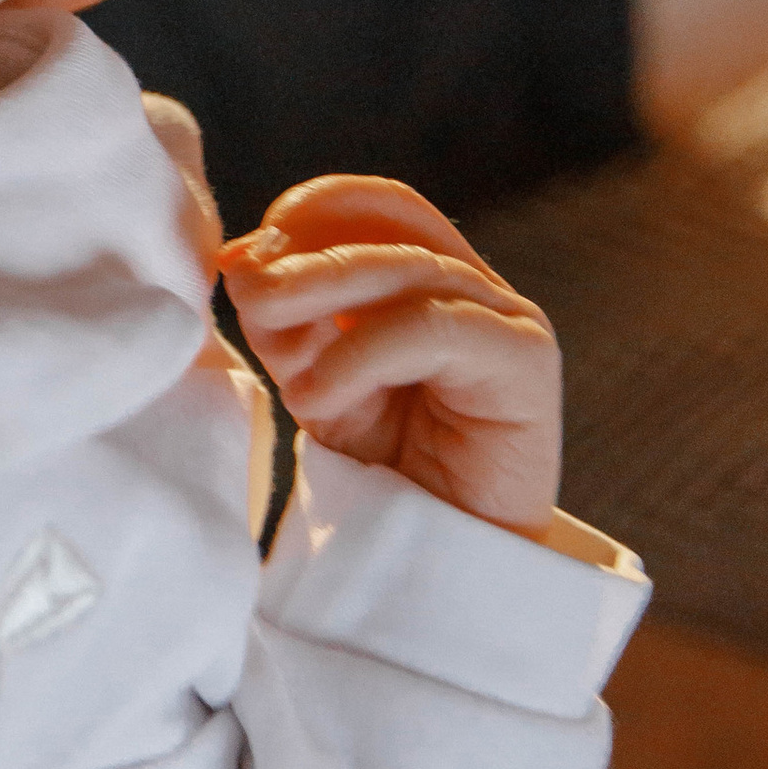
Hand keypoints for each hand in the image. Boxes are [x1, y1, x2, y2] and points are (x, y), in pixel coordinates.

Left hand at [217, 175, 560, 537]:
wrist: (440, 561)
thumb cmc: (382, 473)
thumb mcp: (315, 380)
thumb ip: (286, 323)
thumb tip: (242, 260)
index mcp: (424, 280)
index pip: (373, 207)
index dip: (308, 211)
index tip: (243, 256)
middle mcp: (470, 288)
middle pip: (387, 231)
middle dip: (304, 255)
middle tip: (246, 290)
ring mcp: (505, 319)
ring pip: (408, 271)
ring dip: (325, 301)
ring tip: (282, 365)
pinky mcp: (525, 362)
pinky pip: (435, 328)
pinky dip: (363, 356)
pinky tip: (318, 398)